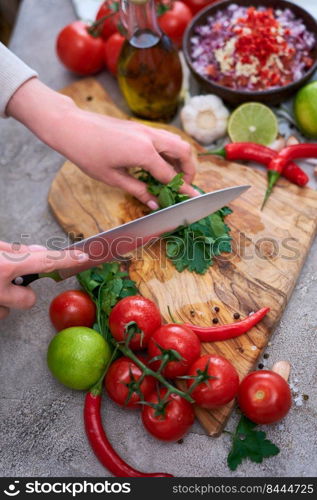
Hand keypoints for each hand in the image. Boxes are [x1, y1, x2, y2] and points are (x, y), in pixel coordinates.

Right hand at [0, 242, 87, 319]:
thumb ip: (14, 251)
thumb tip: (38, 251)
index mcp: (3, 266)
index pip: (44, 262)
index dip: (66, 260)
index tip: (81, 257)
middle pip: (30, 299)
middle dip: (22, 292)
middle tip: (5, 280)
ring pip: (13, 308)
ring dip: (6, 299)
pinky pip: (1, 313)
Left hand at [7, 79, 198, 208]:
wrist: (72, 127)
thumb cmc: (88, 154)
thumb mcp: (113, 178)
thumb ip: (138, 190)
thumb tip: (154, 203)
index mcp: (144, 153)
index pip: (170, 174)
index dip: (182, 189)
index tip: (190, 198)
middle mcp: (150, 138)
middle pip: (184, 152)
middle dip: (190, 170)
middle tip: (184, 186)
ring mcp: (146, 130)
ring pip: (177, 141)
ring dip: (182, 158)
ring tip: (175, 176)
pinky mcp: (141, 127)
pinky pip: (165, 138)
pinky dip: (170, 151)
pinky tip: (161, 164)